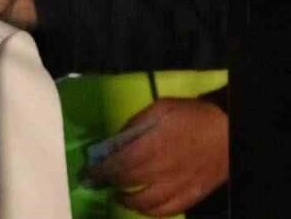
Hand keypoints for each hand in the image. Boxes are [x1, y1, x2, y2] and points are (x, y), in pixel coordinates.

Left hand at [86, 98, 228, 216]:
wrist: (230, 131)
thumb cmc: (193, 116)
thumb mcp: (160, 108)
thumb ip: (135, 124)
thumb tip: (116, 140)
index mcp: (152, 147)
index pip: (118, 165)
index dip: (99, 172)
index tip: (87, 173)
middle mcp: (162, 171)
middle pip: (128, 184)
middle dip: (108, 184)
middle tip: (98, 182)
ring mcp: (178, 186)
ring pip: (147, 205)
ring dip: (128, 202)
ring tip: (118, 195)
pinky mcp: (193, 196)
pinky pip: (169, 211)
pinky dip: (152, 212)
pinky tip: (144, 207)